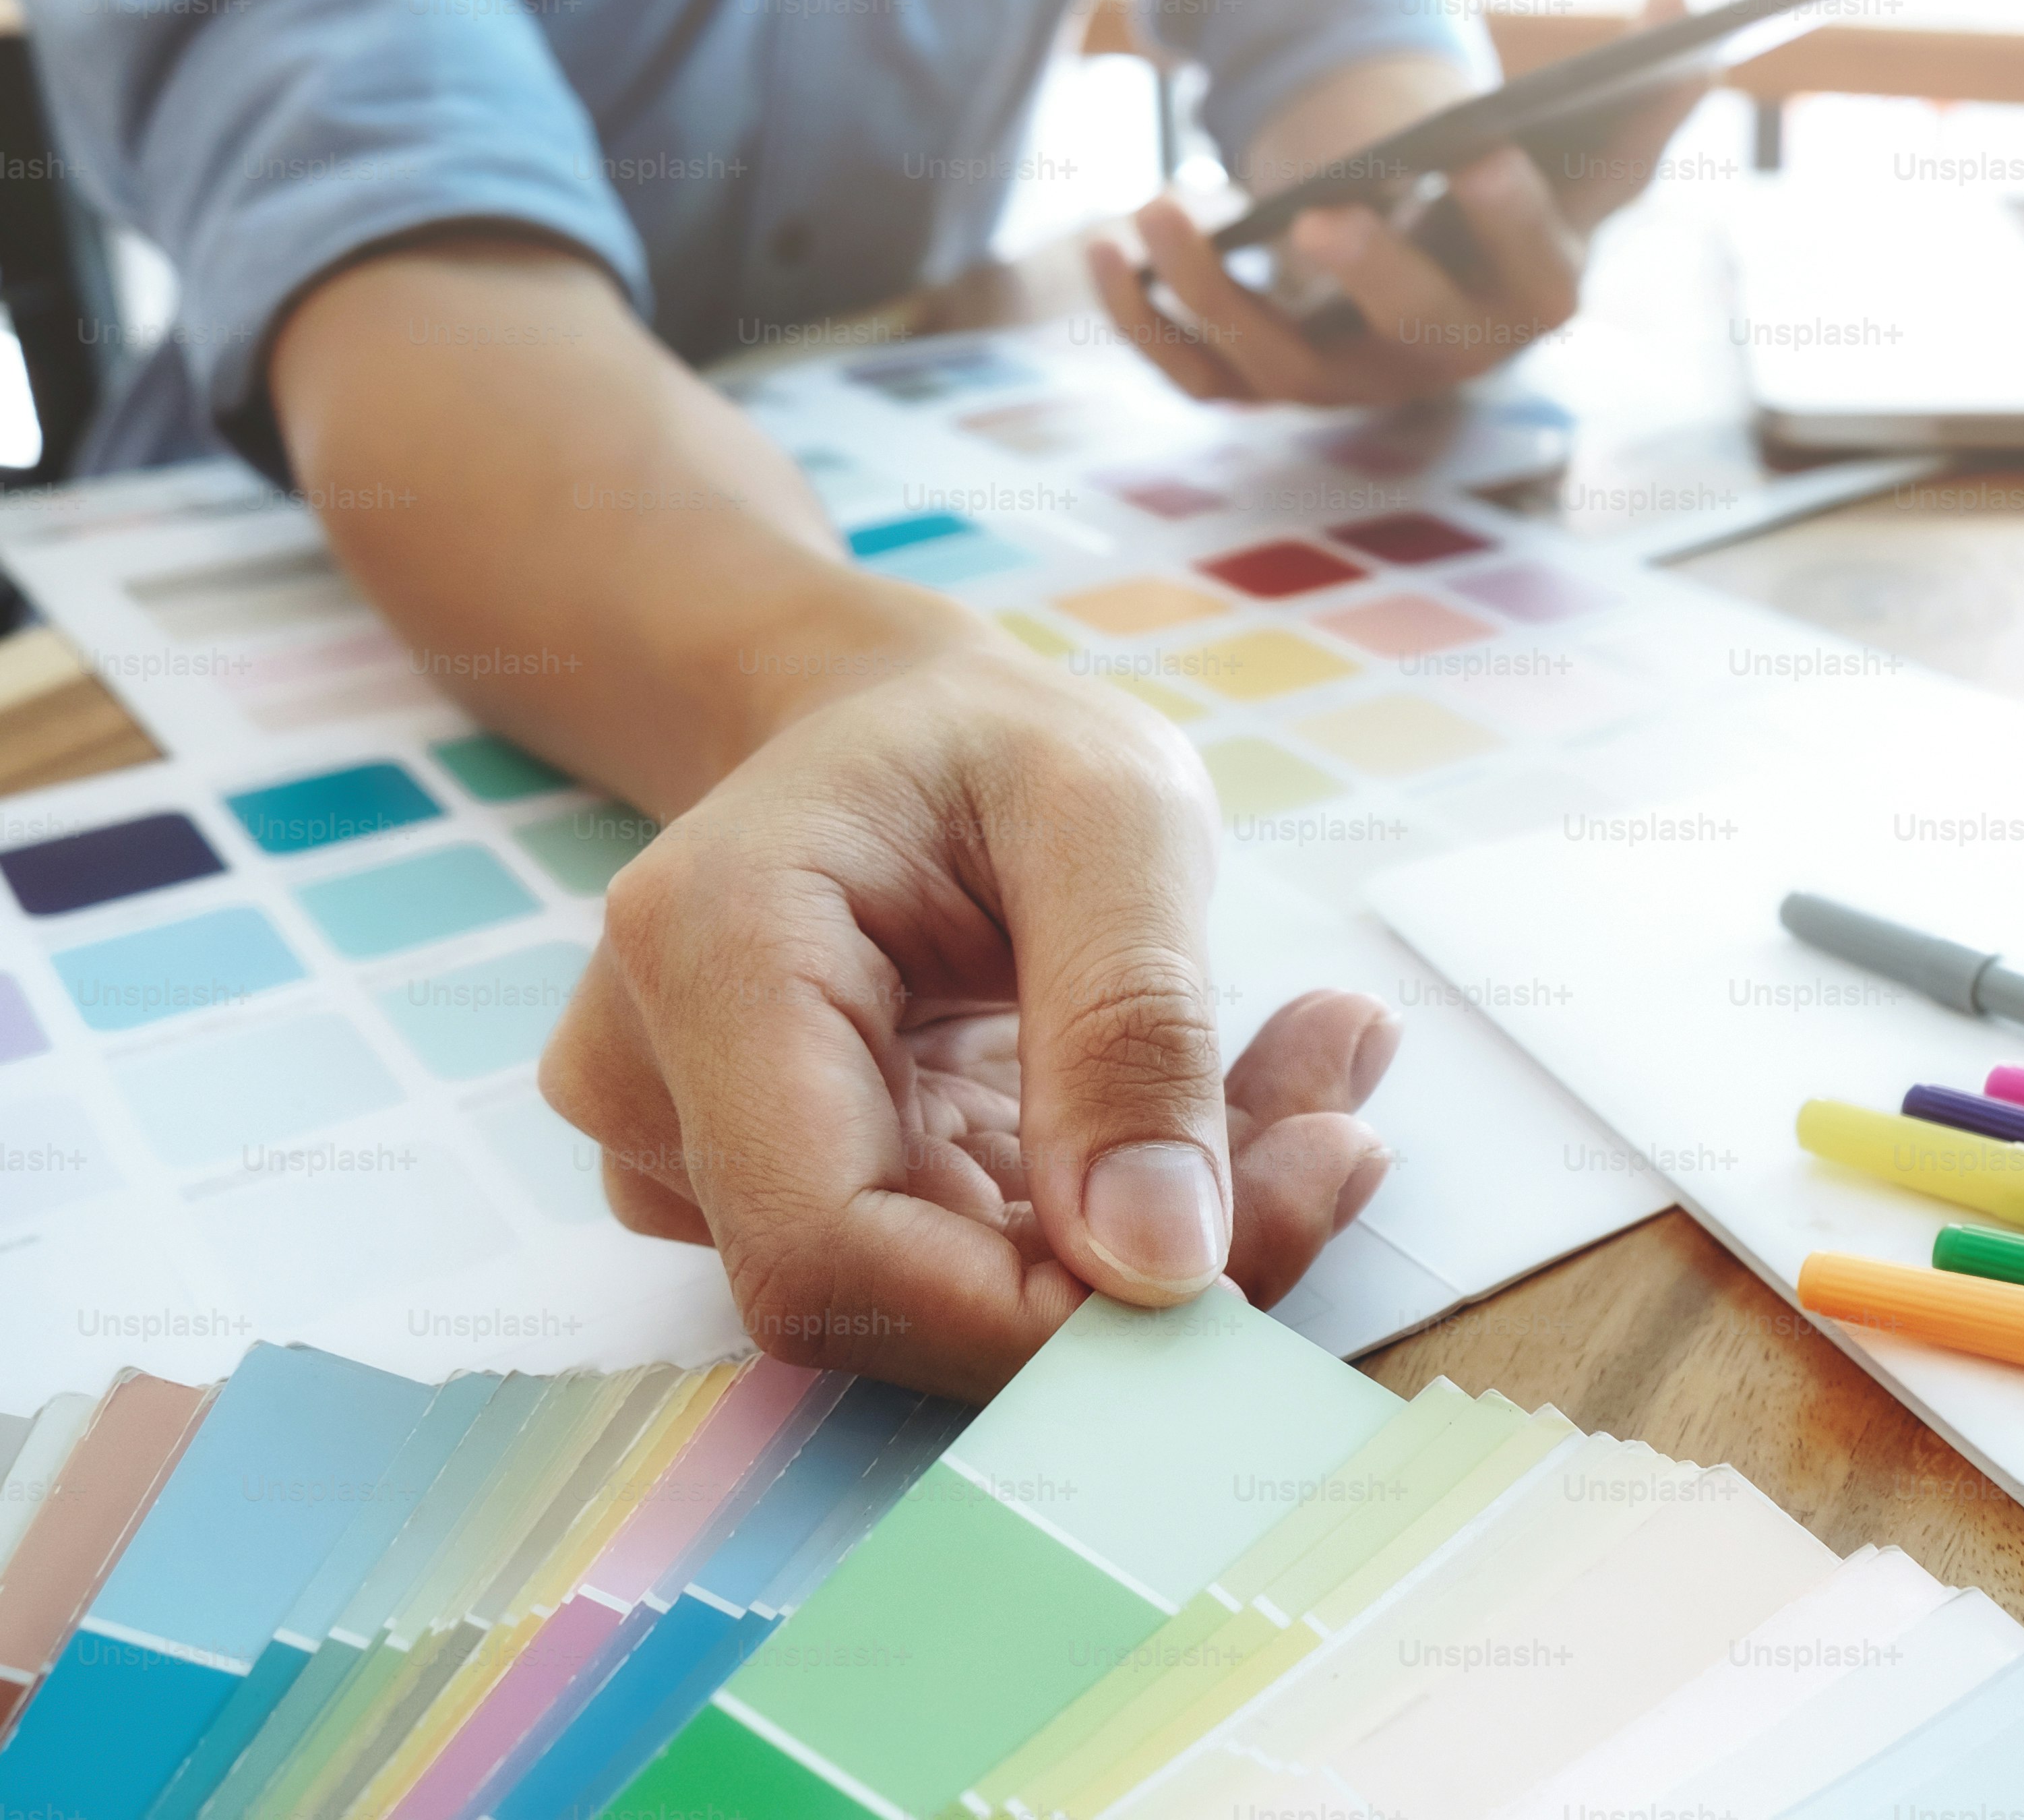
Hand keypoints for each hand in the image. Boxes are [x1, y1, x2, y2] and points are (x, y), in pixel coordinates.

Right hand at [536, 637, 1395, 1397]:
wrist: (903, 732)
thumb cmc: (996, 742)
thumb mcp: (1116, 810)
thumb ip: (1135, 1022)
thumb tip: (1162, 1267)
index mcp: (712, 952)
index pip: (828, 1252)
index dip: (1029, 1317)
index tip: (1244, 1253)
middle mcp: (656, 1081)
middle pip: (897, 1293)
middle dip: (1141, 1266)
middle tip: (1341, 1140)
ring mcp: (696, 1155)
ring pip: (949, 1296)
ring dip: (1159, 1234)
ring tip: (1308, 1081)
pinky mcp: (780, 1199)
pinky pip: (964, 1269)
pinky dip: (1121, 1218)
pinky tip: (1230, 1110)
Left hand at [1092, 0, 1703, 405]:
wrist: (1440, 272)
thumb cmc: (1526, 204)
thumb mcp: (1593, 156)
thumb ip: (1649, 93)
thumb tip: (1680, 0)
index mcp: (1533, 301)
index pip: (1539, 274)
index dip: (1513, 219)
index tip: (1481, 145)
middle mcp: (1443, 361)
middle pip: (1409, 333)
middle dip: (1370, 275)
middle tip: (1323, 213)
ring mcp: (1351, 383)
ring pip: (1277, 367)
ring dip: (1211, 294)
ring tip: (1154, 205)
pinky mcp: (1270, 386)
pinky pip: (1196, 377)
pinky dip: (1145, 322)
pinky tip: (1105, 250)